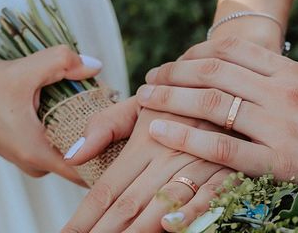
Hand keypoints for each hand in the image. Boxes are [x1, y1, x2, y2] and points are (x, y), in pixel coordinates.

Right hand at [0, 46, 99, 183]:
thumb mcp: (27, 69)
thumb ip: (64, 62)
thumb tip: (95, 66)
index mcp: (37, 153)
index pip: (86, 170)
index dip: (108, 151)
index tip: (121, 129)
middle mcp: (35, 163)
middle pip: (82, 158)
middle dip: (100, 134)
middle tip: (112, 105)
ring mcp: (30, 159)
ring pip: (70, 148)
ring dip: (84, 128)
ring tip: (96, 101)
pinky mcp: (26, 150)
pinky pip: (58, 143)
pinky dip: (69, 127)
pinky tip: (76, 104)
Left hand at [62, 104, 232, 232]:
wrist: (226, 81)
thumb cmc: (177, 98)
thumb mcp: (140, 104)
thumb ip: (104, 126)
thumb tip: (71, 156)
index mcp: (144, 140)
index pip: (107, 188)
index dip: (84, 217)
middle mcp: (168, 154)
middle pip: (129, 203)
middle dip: (104, 232)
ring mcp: (197, 162)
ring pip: (163, 203)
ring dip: (139, 231)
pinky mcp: (226, 169)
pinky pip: (207, 197)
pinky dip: (189, 214)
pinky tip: (169, 227)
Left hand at [137, 37, 297, 180]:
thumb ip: (274, 74)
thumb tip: (235, 63)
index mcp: (289, 71)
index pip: (232, 49)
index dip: (195, 52)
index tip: (174, 61)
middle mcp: (282, 91)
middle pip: (215, 71)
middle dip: (175, 72)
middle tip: (149, 78)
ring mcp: (280, 126)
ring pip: (212, 102)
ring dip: (171, 97)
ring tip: (146, 99)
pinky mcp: (278, 162)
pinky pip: (223, 147)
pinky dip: (187, 137)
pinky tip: (161, 132)